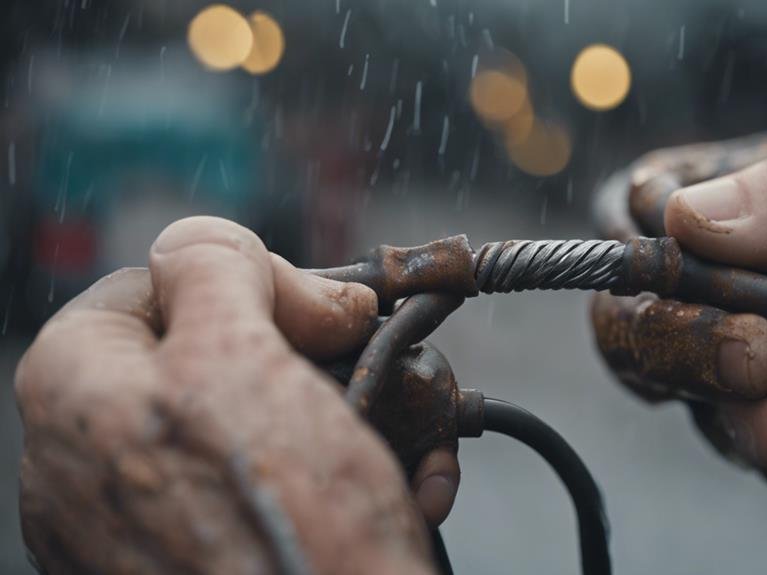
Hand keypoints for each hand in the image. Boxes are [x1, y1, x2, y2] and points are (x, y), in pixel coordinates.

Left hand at [16, 216, 458, 573]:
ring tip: (407, 451)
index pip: (164, 280)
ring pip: (256, 417)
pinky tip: (393, 493)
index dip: (258, 282)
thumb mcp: (241, 358)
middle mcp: (92, 456)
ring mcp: (142, 519)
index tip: (324, 313)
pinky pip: (267, 484)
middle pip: (218, 350)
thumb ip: (214, 266)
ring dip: (349, 418)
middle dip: (317, 356)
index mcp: (77, 389)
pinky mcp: (194, 556)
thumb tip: (214, 245)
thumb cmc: (284, 536)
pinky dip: (336, 477)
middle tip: (378, 375)